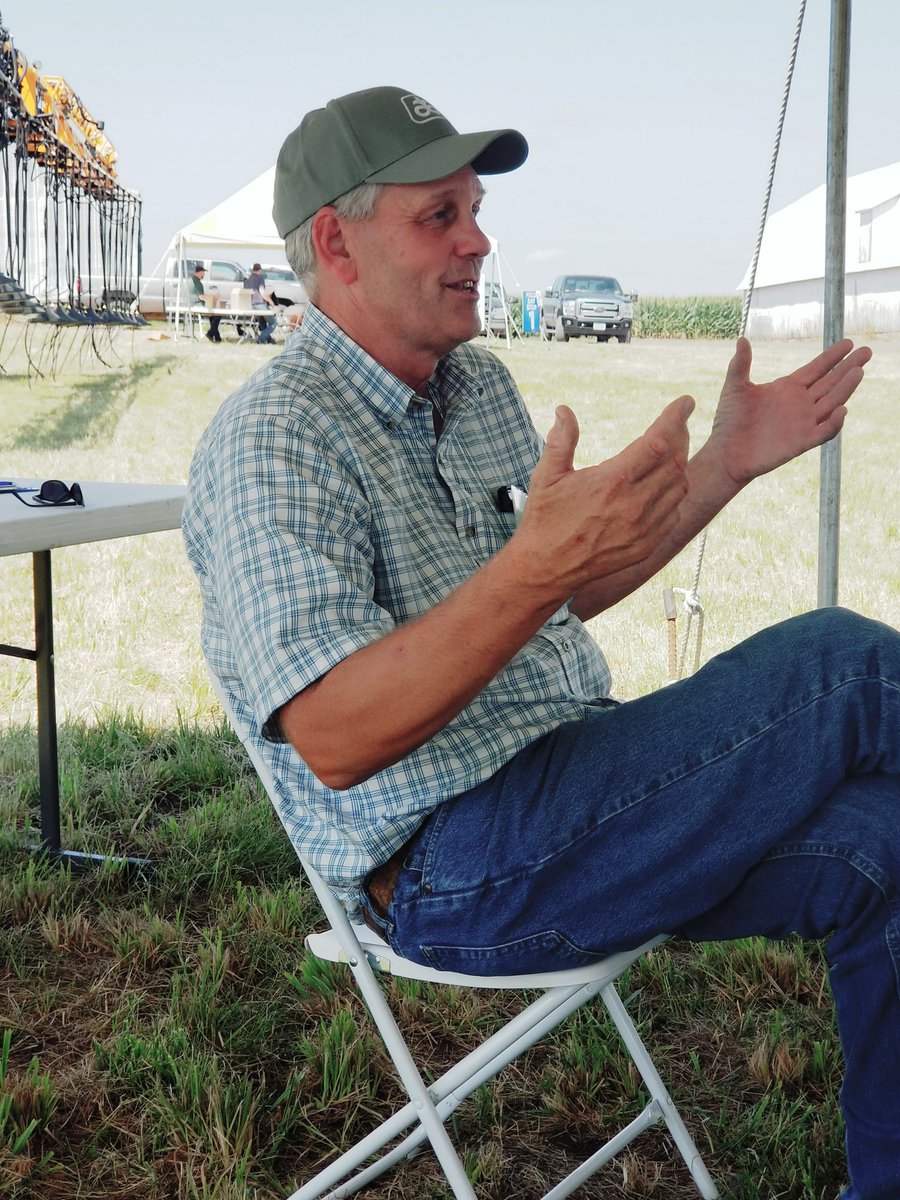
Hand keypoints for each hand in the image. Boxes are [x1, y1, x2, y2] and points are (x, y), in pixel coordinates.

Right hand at [515, 397, 692, 595]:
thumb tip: (564, 410)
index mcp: (612, 482)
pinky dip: (673, 494)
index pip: (658, 441)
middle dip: (681, 436)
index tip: (684, 403)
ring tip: (671, 451)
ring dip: (679, 464)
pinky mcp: (647, 546)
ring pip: (680, 487)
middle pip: (676, 461)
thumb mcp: (547, 476)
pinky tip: (662, 485)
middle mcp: (634, 505)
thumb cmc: (545, 519)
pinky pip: (674, 514)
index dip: (675, 419)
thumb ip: (561, 441)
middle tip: (677, 424)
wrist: (546, 569)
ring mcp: (644, 528)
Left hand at [708, 336, 871, 486]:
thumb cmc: (729, 422)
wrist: (725, 453)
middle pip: (830, 382)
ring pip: (832, 403)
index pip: (817, 369)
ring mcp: (802, 423)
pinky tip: (841, 410)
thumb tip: (742, 339)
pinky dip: (834, 423)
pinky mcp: (801, 442)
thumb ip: (740, 365)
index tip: (848, 342)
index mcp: (787, 388)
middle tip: (866, 351)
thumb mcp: (734, 388)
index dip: (832, 356)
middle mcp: (800, 404)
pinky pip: (823, 432)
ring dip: (846, 388)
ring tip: (858, 371)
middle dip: (848, 367)